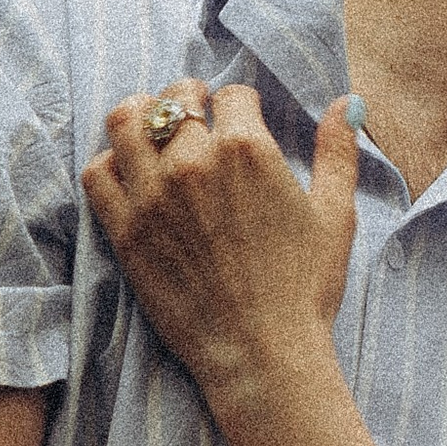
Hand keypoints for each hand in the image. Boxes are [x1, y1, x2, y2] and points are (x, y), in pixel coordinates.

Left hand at [84, 83, 359, 415]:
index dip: (241, 103)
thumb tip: (348, 102)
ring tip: (152, 125)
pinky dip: (109, 162)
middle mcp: (193, 162)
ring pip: (125, 122)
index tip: (242, 119)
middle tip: (195, 113)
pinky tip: (129, 171)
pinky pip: (98, 173)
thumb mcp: (335, 213)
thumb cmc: (305, 286)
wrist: (262, 352)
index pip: (232, 93)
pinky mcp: (126, 231)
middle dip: (189, 97)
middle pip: (174, 97)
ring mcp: (153, 195)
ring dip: (140, 113)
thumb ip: (339, 150)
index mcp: (248, 148)